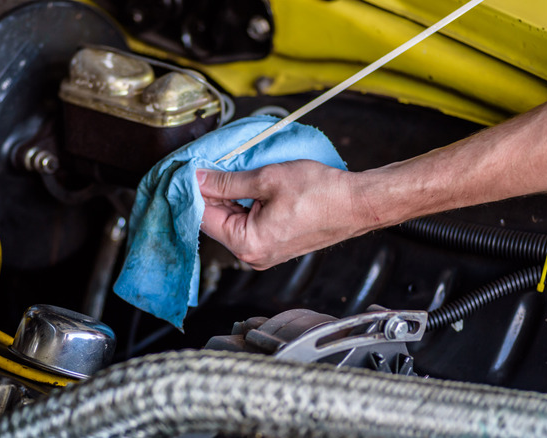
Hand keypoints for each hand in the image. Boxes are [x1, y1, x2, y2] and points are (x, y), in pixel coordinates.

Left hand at [197, 160, 366, 269]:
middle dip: (212, 192)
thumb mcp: (267, 179)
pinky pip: (248, 223)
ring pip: (232, 221)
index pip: (204, 216)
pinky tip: (249, 185)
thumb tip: (199, 179)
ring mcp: (263, 252)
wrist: (357, 204)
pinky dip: (244, 204)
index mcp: (247, 244)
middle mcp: (252, 256)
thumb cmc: (321, 194)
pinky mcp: (274, 245)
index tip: (189, 170)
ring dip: (229, 197)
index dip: (194, 190)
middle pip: (216, 220)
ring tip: (235, 171)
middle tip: (212, 164)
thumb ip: (227, 181)